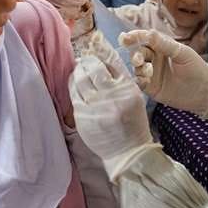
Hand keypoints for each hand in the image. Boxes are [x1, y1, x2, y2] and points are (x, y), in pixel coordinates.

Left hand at [70, 42, 154, 180]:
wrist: (128, 152)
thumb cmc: (132, 123)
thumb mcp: (134, 97)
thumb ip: (120, 79)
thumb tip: (102, 60)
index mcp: (127, 89)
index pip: (109, 64)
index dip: (97, 56)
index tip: (92, 55)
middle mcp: (111, 96)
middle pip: (92, 69)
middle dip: (85, 62)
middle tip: (83, 61)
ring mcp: (96, 106)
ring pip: (80, 79)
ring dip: (77, 71)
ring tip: (78, 70)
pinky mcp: (83, 117)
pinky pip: (73, 94)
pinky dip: (72, 85)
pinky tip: (75, 84)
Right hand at [119, 29, 207, 125]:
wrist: (206, 92)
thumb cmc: (198, 69)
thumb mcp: (182, 53)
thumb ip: (164, 44)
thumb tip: (148, 33)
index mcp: (162, 47)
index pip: (145, 39)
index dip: (134, 37)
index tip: (125, 38)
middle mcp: (155, 59)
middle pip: (138, 53)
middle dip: (135, 54)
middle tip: (138, 59)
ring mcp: (152, 73)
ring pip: (137, 67)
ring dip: (138, 67)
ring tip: (148, 71)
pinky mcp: (151, 87)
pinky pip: (139, 82)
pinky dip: (139, 80)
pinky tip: (145, 80)